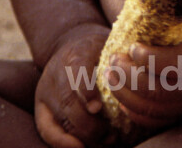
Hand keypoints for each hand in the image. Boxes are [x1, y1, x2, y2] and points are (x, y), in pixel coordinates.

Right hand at [35, 23, 111, 147]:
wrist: (70, 44)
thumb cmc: (98, 49)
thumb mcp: (108, 44)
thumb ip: (121, 58)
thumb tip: (141, 72)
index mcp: (76, 54)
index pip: (77, 70)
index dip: (86, 90)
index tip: (97, 107)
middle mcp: (56, 73)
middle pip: (68, 102)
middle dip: (90, 124)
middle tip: (111, 135)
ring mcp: (46, 91)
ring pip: (60, 119)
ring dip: (83, 135)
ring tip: (106, 140)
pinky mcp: (41, 106)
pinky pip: (46, 129)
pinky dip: (62, 143)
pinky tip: (80, 147)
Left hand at [105, 0, 181, 129]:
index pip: (180, 64)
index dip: (152, 60)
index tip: (132, 47)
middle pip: (164, 92)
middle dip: (131, 79)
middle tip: (112, 61)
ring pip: (161, 109)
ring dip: (129, 96)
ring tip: (110, 76)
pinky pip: (165, 119)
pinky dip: (140, 113)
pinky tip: (122, 97)